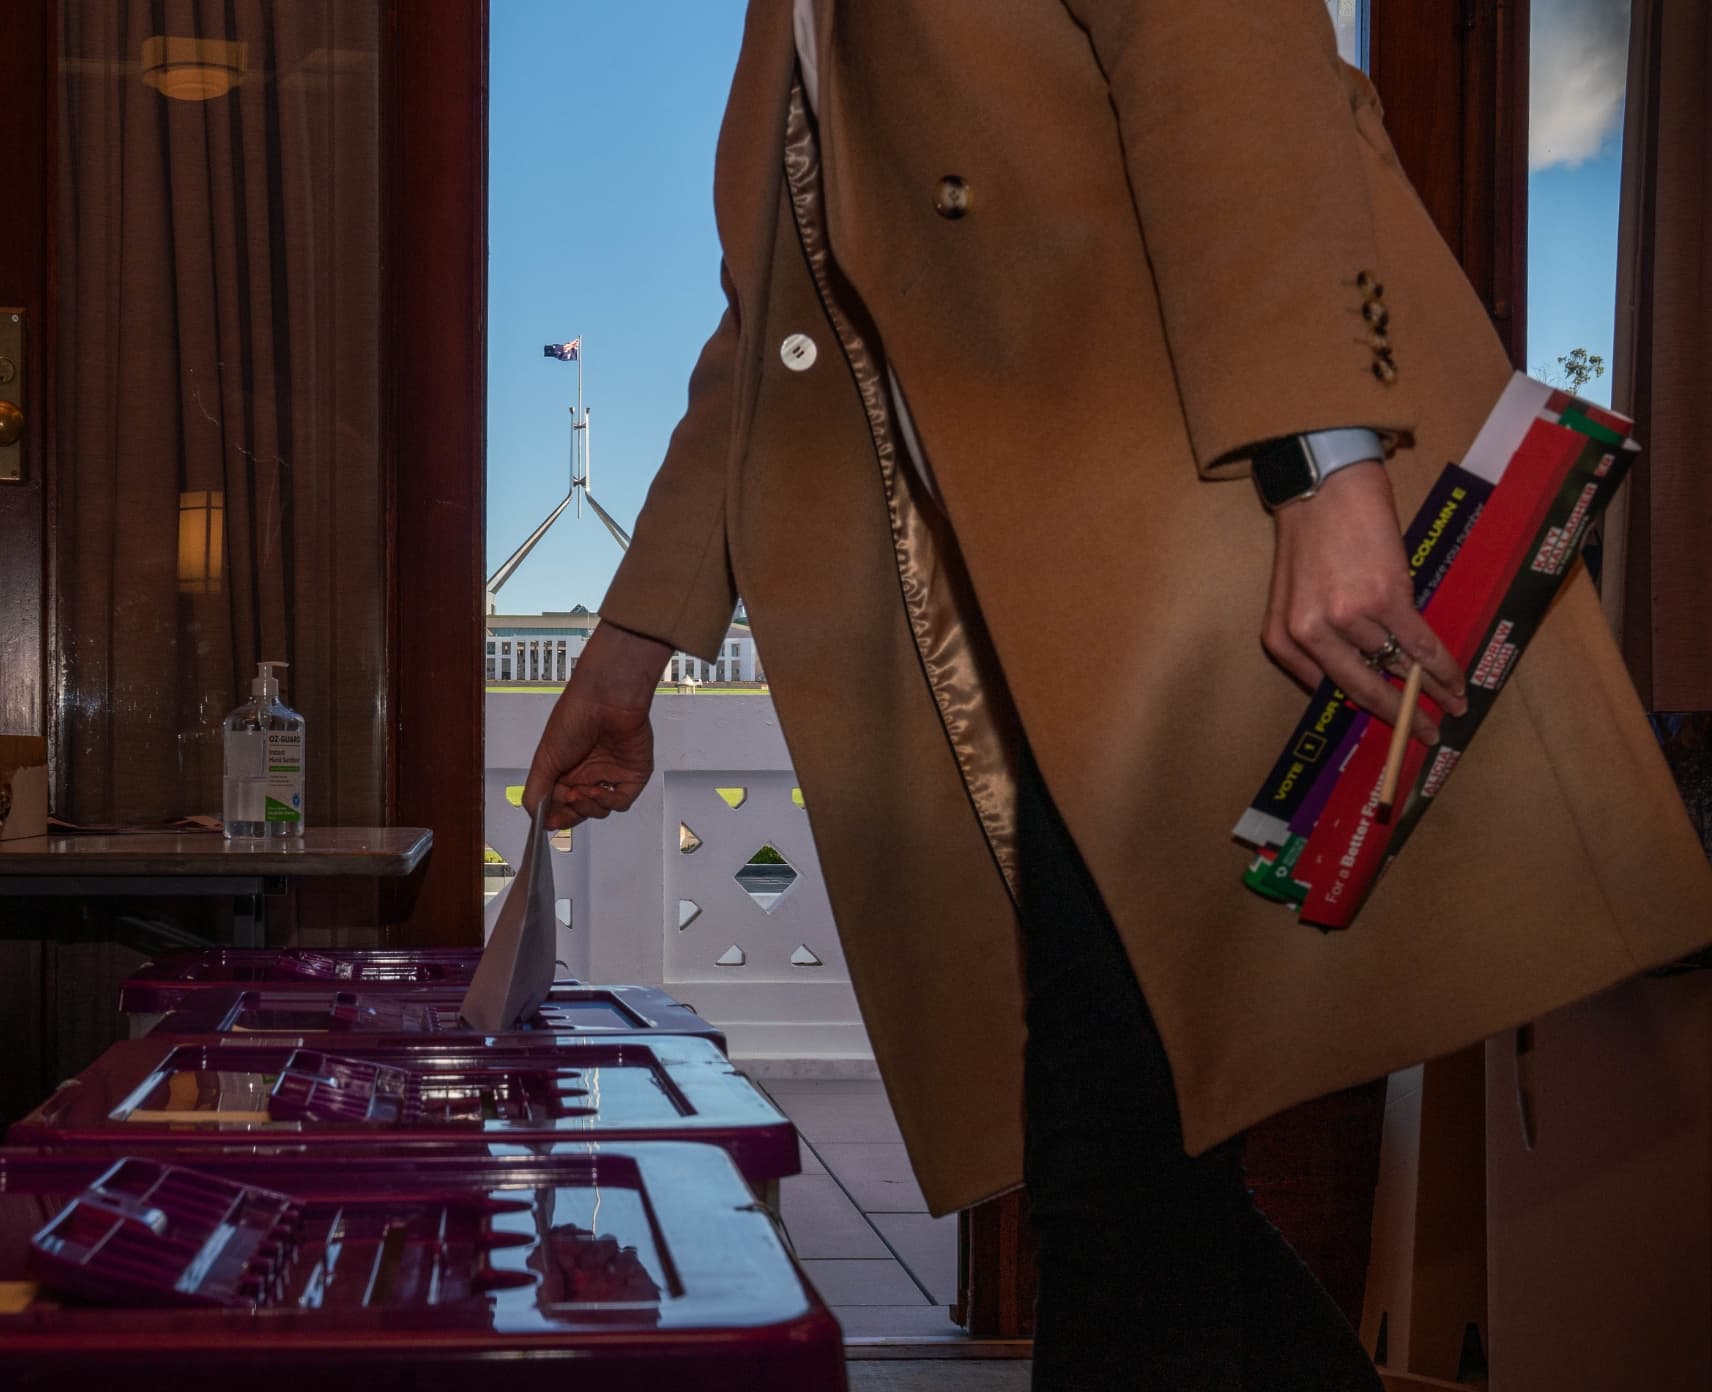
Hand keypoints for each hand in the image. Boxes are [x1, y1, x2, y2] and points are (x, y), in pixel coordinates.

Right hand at [523, 622, 674, 828]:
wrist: (606, 700)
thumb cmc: (574, 718)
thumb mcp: (545, 758)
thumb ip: (536, 791)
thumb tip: (535, 816)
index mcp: (566, 769)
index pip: (560, 804)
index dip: (554, 816)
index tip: (547, 823)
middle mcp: (588, 773)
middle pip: (580, 811)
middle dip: (570, 814)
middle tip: (565, 804)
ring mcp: (611, 775)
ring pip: (600, 810)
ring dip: (588, 808)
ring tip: (580, 793)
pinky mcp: (632, 775)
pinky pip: (621, 801)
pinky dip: (607, 802)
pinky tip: (598, 791)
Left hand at [1262, 462, 1468, 743]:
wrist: (1324, 484)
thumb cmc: (1311, 534)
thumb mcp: (1294, 595)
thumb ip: (1317, 637)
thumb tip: (1363, 672)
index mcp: (1283, 639)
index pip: (1331, 688)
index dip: (1368, 711)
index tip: (1392, 727)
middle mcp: (1311, 634)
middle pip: (1364, 690)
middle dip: (1401, 717)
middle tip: (1426, 736)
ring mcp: (1348, 617)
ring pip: (1398, 666)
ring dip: (1432, 689)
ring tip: (1455, 703)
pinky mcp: (1385, 598)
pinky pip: (1420, 645)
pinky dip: (1443, 667)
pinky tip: (1457, 683)